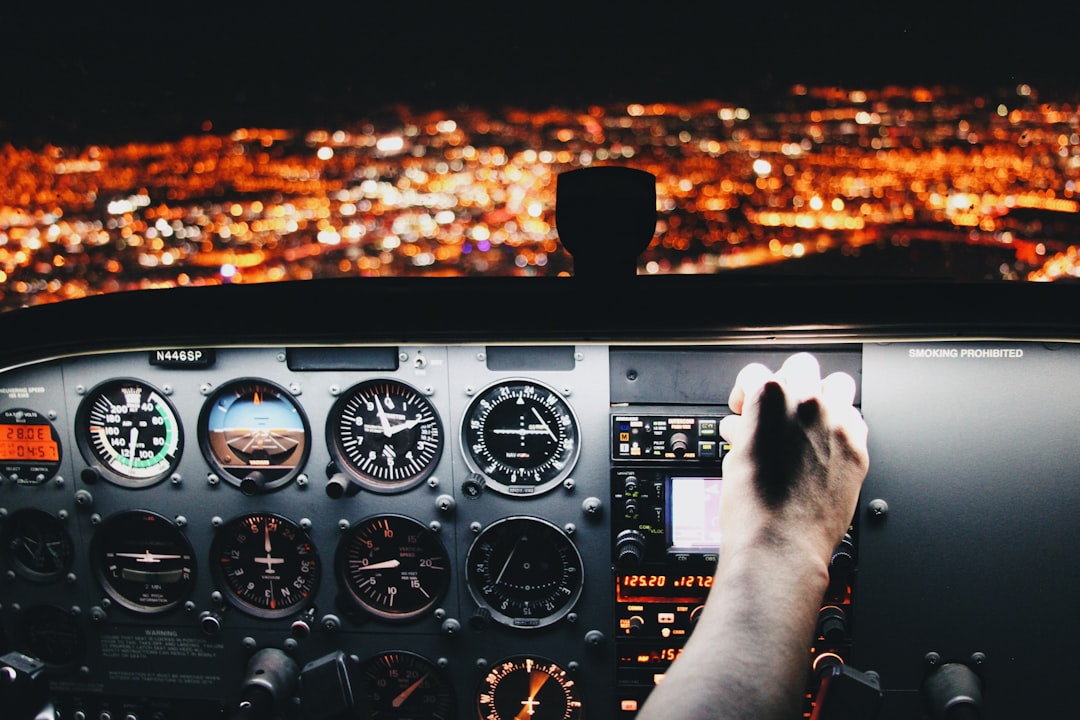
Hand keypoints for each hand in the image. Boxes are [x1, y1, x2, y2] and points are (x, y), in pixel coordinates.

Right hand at [718, 353, 868, 562]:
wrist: (781, 545)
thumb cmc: (754, 509)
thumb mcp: (734, 459)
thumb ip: (744, 432)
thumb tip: (744, 428)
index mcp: (768, 399)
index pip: (755, 373)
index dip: (745, 391)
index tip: (744, 407)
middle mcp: (806, 403)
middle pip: (800, 366)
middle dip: (786, 383)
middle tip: (778, 408)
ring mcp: (836, 423)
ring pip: (838, 383)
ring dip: (822, 395)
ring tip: (808, 419)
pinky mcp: (857, 448)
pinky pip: (855, 420)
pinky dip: (841, 426)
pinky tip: (826, 445)